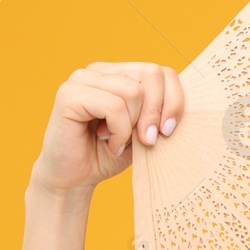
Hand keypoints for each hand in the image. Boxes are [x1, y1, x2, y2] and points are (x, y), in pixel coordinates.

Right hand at [31, 61, 184, 194]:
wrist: (73, 178)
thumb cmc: (108, 154)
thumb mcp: (144, 132)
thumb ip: (160, 113)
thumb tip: (180, 105)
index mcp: (119, 73)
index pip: (162, 71)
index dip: (174, 102)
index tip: (167, 131)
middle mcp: (99, 70)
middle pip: (151, 74)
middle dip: (155, 113)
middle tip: (145, 139)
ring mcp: (81, 78)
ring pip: (133, 91)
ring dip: (132, 126)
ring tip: (118, 142)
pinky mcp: (69, 94)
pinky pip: (114, 106)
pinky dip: (119, 132)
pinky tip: (109, 143)